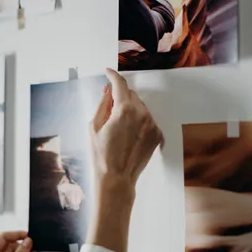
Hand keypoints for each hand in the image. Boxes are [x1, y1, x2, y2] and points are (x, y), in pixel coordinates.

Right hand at [87, 69, 162, 251]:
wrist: (117, 179)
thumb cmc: (102, 155)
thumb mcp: (94, 126)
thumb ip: (102, 104)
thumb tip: (107, 90)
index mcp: (124, 110)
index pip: (120, 84)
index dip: (112, 75)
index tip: (108, 72)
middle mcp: (142, 114)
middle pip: (131, 95)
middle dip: (121, 98)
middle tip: (110, 111)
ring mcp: (152, 125)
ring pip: (141, 108)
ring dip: (130, 110)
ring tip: (119, 129)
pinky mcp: (157, 135)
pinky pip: (148, 120)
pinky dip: (139, 122)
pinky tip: (129, 136)